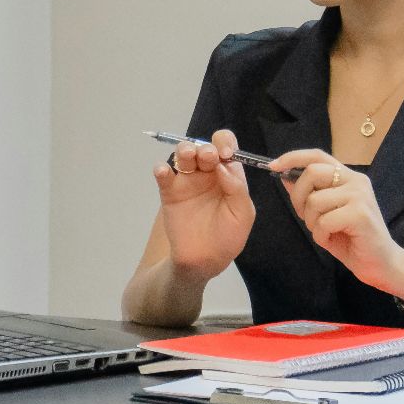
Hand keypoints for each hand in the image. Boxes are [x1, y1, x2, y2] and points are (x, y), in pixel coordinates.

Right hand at [154, 129, 255, 281]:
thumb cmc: (228, 237)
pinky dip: (161, 169)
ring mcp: (187, 181)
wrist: (204, 260)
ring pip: (182, 155)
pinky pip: (163, 174)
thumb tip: (224, 165)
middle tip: (209, 157)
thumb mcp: (243, 214)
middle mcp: (207, 172)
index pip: (226, 147)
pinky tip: (164, 172)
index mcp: (227, 174)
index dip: (225, 143)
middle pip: (203, 148)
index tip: (226, 153)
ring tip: (188, 155)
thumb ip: (237, 189)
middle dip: (206, 148)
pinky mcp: (169, 192)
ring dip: (184, 150)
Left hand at [270, 148, 403, 295]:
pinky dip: (321, 235)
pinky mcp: (360, 214)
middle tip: (305, 217)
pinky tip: (333, 239)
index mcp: (348, 177)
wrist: (381, 263)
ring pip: (315, 200)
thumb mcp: (324, 214)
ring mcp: (360, 195)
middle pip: (312, 173)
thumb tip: (284, 176)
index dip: (293, 157)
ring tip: (325, 232)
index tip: (273, 167)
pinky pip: (324, 221)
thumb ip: (308, 195)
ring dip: (312, 222)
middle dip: (298, 197)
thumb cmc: (352, 239)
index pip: (317, 156)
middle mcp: (356, 180)